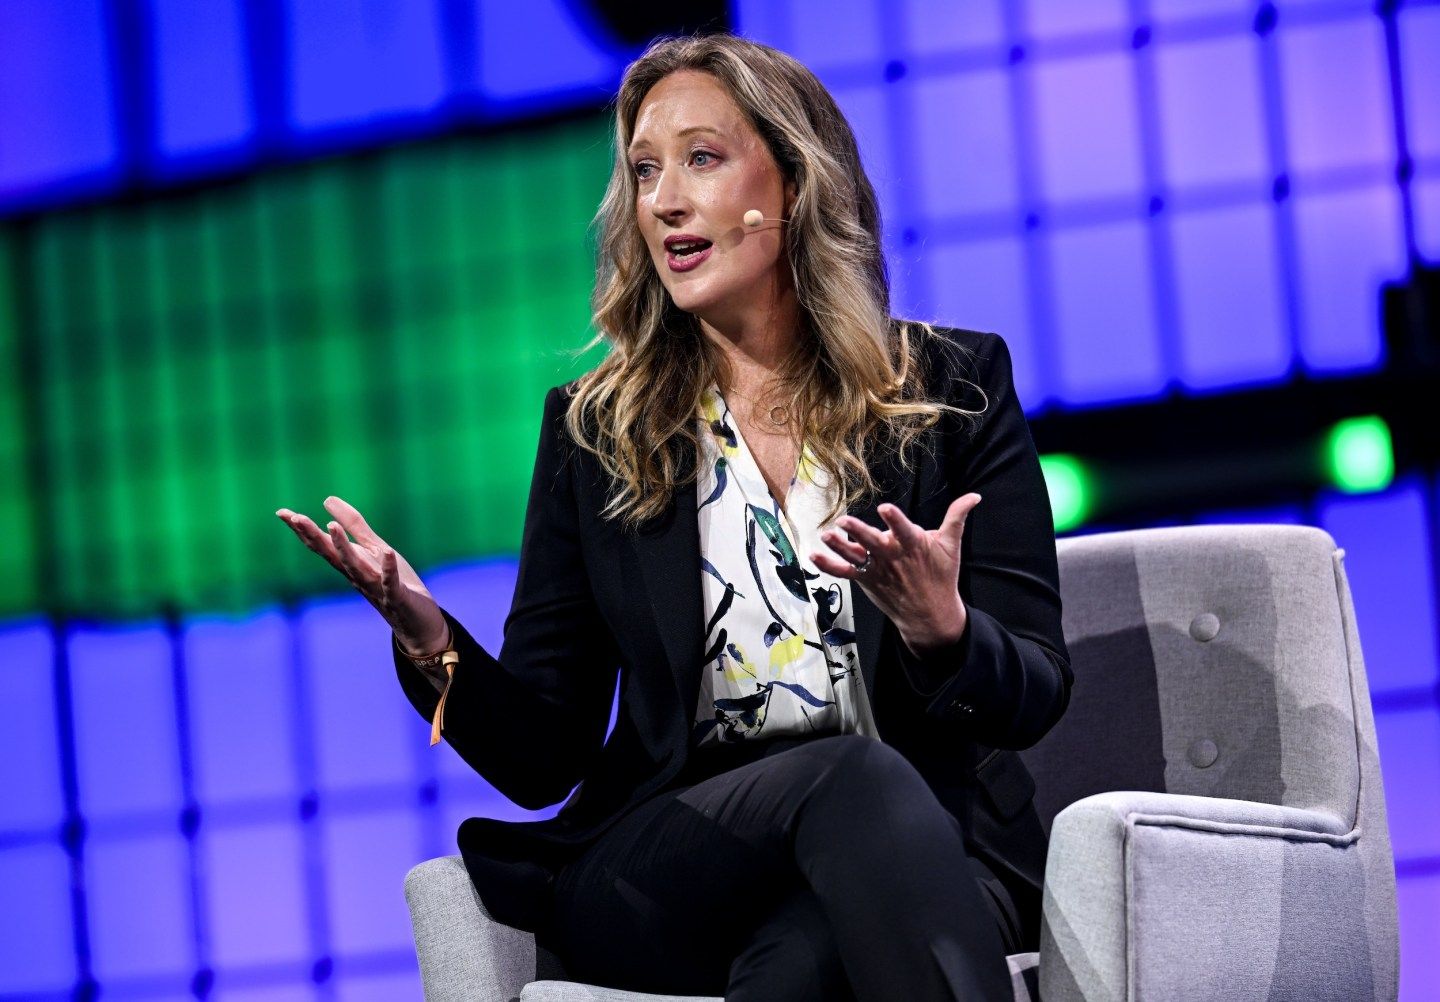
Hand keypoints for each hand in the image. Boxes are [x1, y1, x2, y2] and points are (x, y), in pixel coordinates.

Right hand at [275, 496, 448, 654]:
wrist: (416, 622)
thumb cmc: (393, 583)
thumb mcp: (374, 549)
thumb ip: (354, 526)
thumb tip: (327, 499)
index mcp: (350, 563)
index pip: (322, 545)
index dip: (302, 529)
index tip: (281, 513)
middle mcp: (357, 575)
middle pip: (331, 554)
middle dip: (314, 536)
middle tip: (296, 517)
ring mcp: (375, 587)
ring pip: (355, 567)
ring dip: (342, 548)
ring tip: (331, 525)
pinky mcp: (396, 597)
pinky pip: (390, 583)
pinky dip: (388, 569)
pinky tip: (388, 552)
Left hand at [810, 493, 981, 654]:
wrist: (930, 614)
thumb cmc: (940, 576)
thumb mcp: (951, 546)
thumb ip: (957, 518)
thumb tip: (974, 496)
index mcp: (913, 544)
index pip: (903, 529)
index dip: (895, 519)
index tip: (886, 508)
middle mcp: (892, 556)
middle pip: (873, 542)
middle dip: (859, 532)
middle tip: (844, 522)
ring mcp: (877, 569)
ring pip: (855, 556)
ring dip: (839, 547)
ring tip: (826, 536)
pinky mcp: (866, 580)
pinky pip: (844, 572)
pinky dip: (829, 565)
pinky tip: (814, 555)